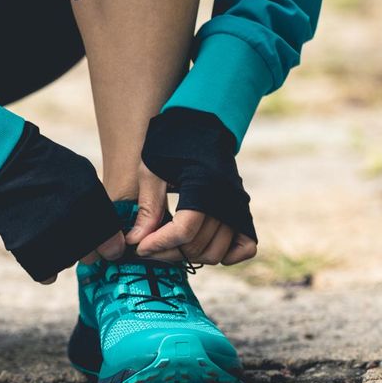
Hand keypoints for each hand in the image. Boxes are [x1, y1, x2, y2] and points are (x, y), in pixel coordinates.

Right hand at [0, 121, 123, 283]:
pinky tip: (44, 248)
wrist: (8, 166)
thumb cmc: (48, 167)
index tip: (108, 245)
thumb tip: (109, 230)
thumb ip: (98, 206)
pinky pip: (47, 274)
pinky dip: (47, 266)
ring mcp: (53, 244)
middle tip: (74, 231)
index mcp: (94, 212)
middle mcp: (76, 232)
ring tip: (51, 227)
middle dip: (87, 248)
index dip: (111, 246)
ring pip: (68, 262)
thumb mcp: (84, 177)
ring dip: (65, 251)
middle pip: (91, 257)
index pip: (113, 246)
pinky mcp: (30, 253)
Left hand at [128, 107, 257, 265]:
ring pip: (216, 254)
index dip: (158, 245)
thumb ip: (148, 206)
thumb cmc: (173, 144)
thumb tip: (136, 240)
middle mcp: (227, 200)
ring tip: (168, 245)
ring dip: (189, 256)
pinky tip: (200, 247)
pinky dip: (228, 256)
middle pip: (196, 246)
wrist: (202, 126)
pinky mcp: (242, 213)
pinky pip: (245, 248)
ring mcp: (237, 208)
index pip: (183, 231)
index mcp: (205, 185)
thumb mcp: (152, 170)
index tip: (138, 247)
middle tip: (147, 246)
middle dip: (167, 252)